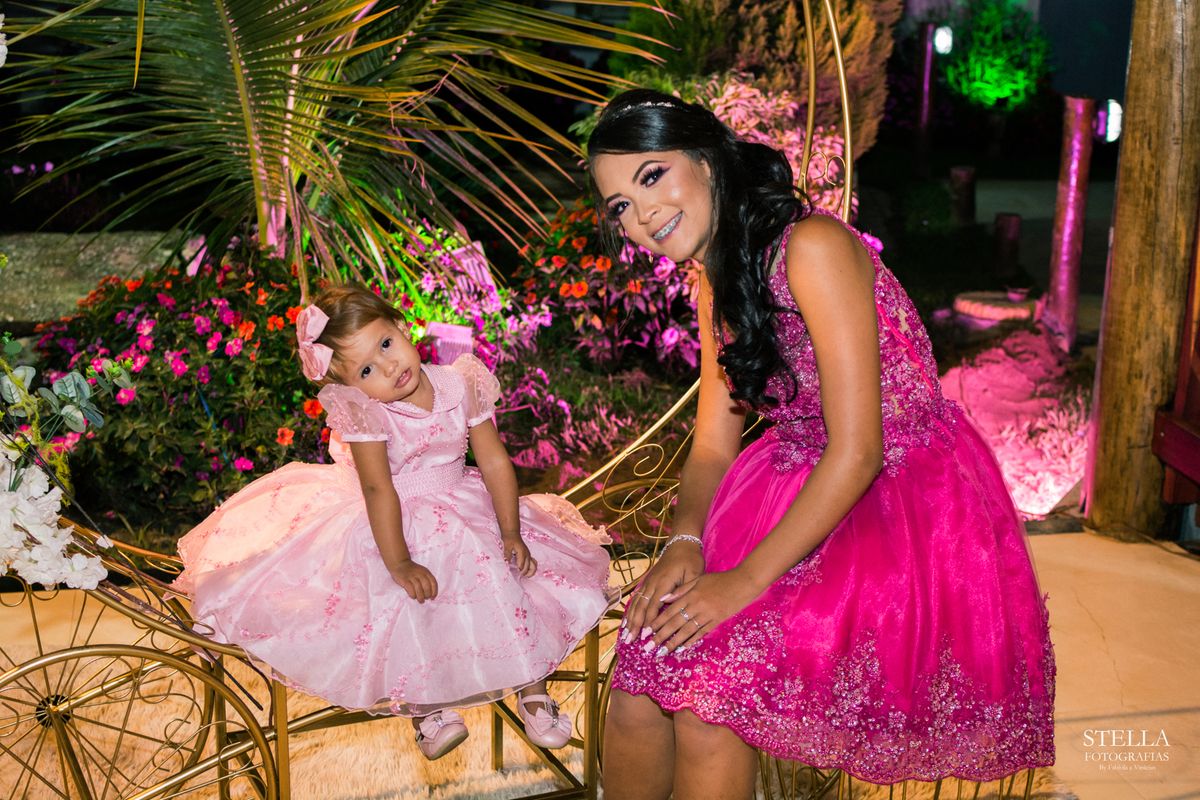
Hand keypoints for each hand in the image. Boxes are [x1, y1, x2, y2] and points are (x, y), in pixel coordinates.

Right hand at [390, 559, 437, 602]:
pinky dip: (413, 594)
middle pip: (427, 586)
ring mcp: (412, 577)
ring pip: (419, 589)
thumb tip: (430, 595)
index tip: (432, 597)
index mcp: (426, 572)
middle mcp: (420, 574)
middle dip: (427, 595)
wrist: (400, 564)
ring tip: (420, 600)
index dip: (434, 591)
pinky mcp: (405, 580)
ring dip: (420, 597)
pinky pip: (410, 589)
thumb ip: (426, 580)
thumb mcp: (422, 572)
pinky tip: (413, 596)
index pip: (433, 582)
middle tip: (425, 599)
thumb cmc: (412, 570)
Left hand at [502, 532, 537, 577]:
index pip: (521, 566)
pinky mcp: (528, 556)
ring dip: (528, 572)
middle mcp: (527, 555)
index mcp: (522, 553)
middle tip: (514, 575)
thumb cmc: (509, 539)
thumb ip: (507, 555)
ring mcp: (528, 556)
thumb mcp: (506, 546)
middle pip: (527, 568)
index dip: (516, 571)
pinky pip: (533, 564)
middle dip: (522, 573)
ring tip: (521, 575)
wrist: (512, 532)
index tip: (511, 573)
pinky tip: (524, 571)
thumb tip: (506, 564)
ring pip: (533, 567)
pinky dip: (530, 569)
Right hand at [620, 538, 704, 644]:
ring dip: (630, 619)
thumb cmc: (690, 560)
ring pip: (636, 603)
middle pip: (641, 607)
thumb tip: (670, 604)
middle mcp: (652, 582)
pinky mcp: (647, 581)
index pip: (653, 606)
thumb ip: (683, 590)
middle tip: (630, 641)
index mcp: (664, 582)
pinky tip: (627, 620)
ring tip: (626, 635)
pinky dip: (631, 610)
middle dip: (635, 625)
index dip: (648, 622)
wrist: (682, 544)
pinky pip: (637, 597)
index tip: (645, 636)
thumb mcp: (693, 574)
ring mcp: (648, 581)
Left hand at [644, 567, 762, 653]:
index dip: (657, 622)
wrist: (743, 582)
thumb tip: (662, 599)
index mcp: (691, 594)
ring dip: (673, 643)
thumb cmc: (720, 580)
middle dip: (660, 636)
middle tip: (648, 647)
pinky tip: (682, 648)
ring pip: (687, 631)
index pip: (670, 611)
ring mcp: (707, 614)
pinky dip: (691, 641)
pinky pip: (701, 633)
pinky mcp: (717, 621)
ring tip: (662, 652)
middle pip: (675, 623)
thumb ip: (681, 590)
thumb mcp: (699, 580)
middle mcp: (697, 605)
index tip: (646, 631)